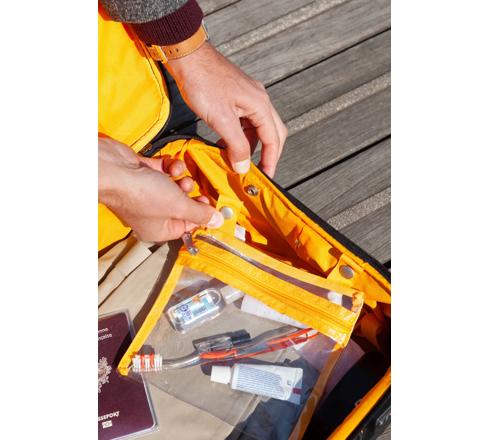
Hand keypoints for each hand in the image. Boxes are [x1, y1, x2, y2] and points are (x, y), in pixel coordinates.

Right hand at [98, 137, 223, 242]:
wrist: (113, 169)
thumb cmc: (144, 194)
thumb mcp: (178, 206)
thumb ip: (200, 213)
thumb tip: (218, 223)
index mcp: (158, 230)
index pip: (187, 227)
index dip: (201, 217)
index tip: (213, 206)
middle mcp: (151, 215)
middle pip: (181, 207)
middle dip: (191, 196)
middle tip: (198, 191)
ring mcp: (146, 194)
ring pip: (173, 188)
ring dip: (182, 180)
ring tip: (183, 178)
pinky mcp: (143, 175)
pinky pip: (163, 173)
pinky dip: (170, 168)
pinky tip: (172, 165)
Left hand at [166, 42, 287, 176]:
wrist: (187, 57)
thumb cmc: (203, 82)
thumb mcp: (221, 119)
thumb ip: (236, 145)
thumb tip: (243, 167)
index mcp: (260, 105)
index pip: (273, 139)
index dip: (271, 161)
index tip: (265, 177)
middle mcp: (259, 100)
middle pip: (272, 133)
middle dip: (267, 154)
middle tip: (258, 172)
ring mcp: (248, 97)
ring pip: (258, 128)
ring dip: (250, 146)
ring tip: (237, 161)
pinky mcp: (236, 96)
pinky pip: (245, 121)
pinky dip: (239, 136)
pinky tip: (226, 144)